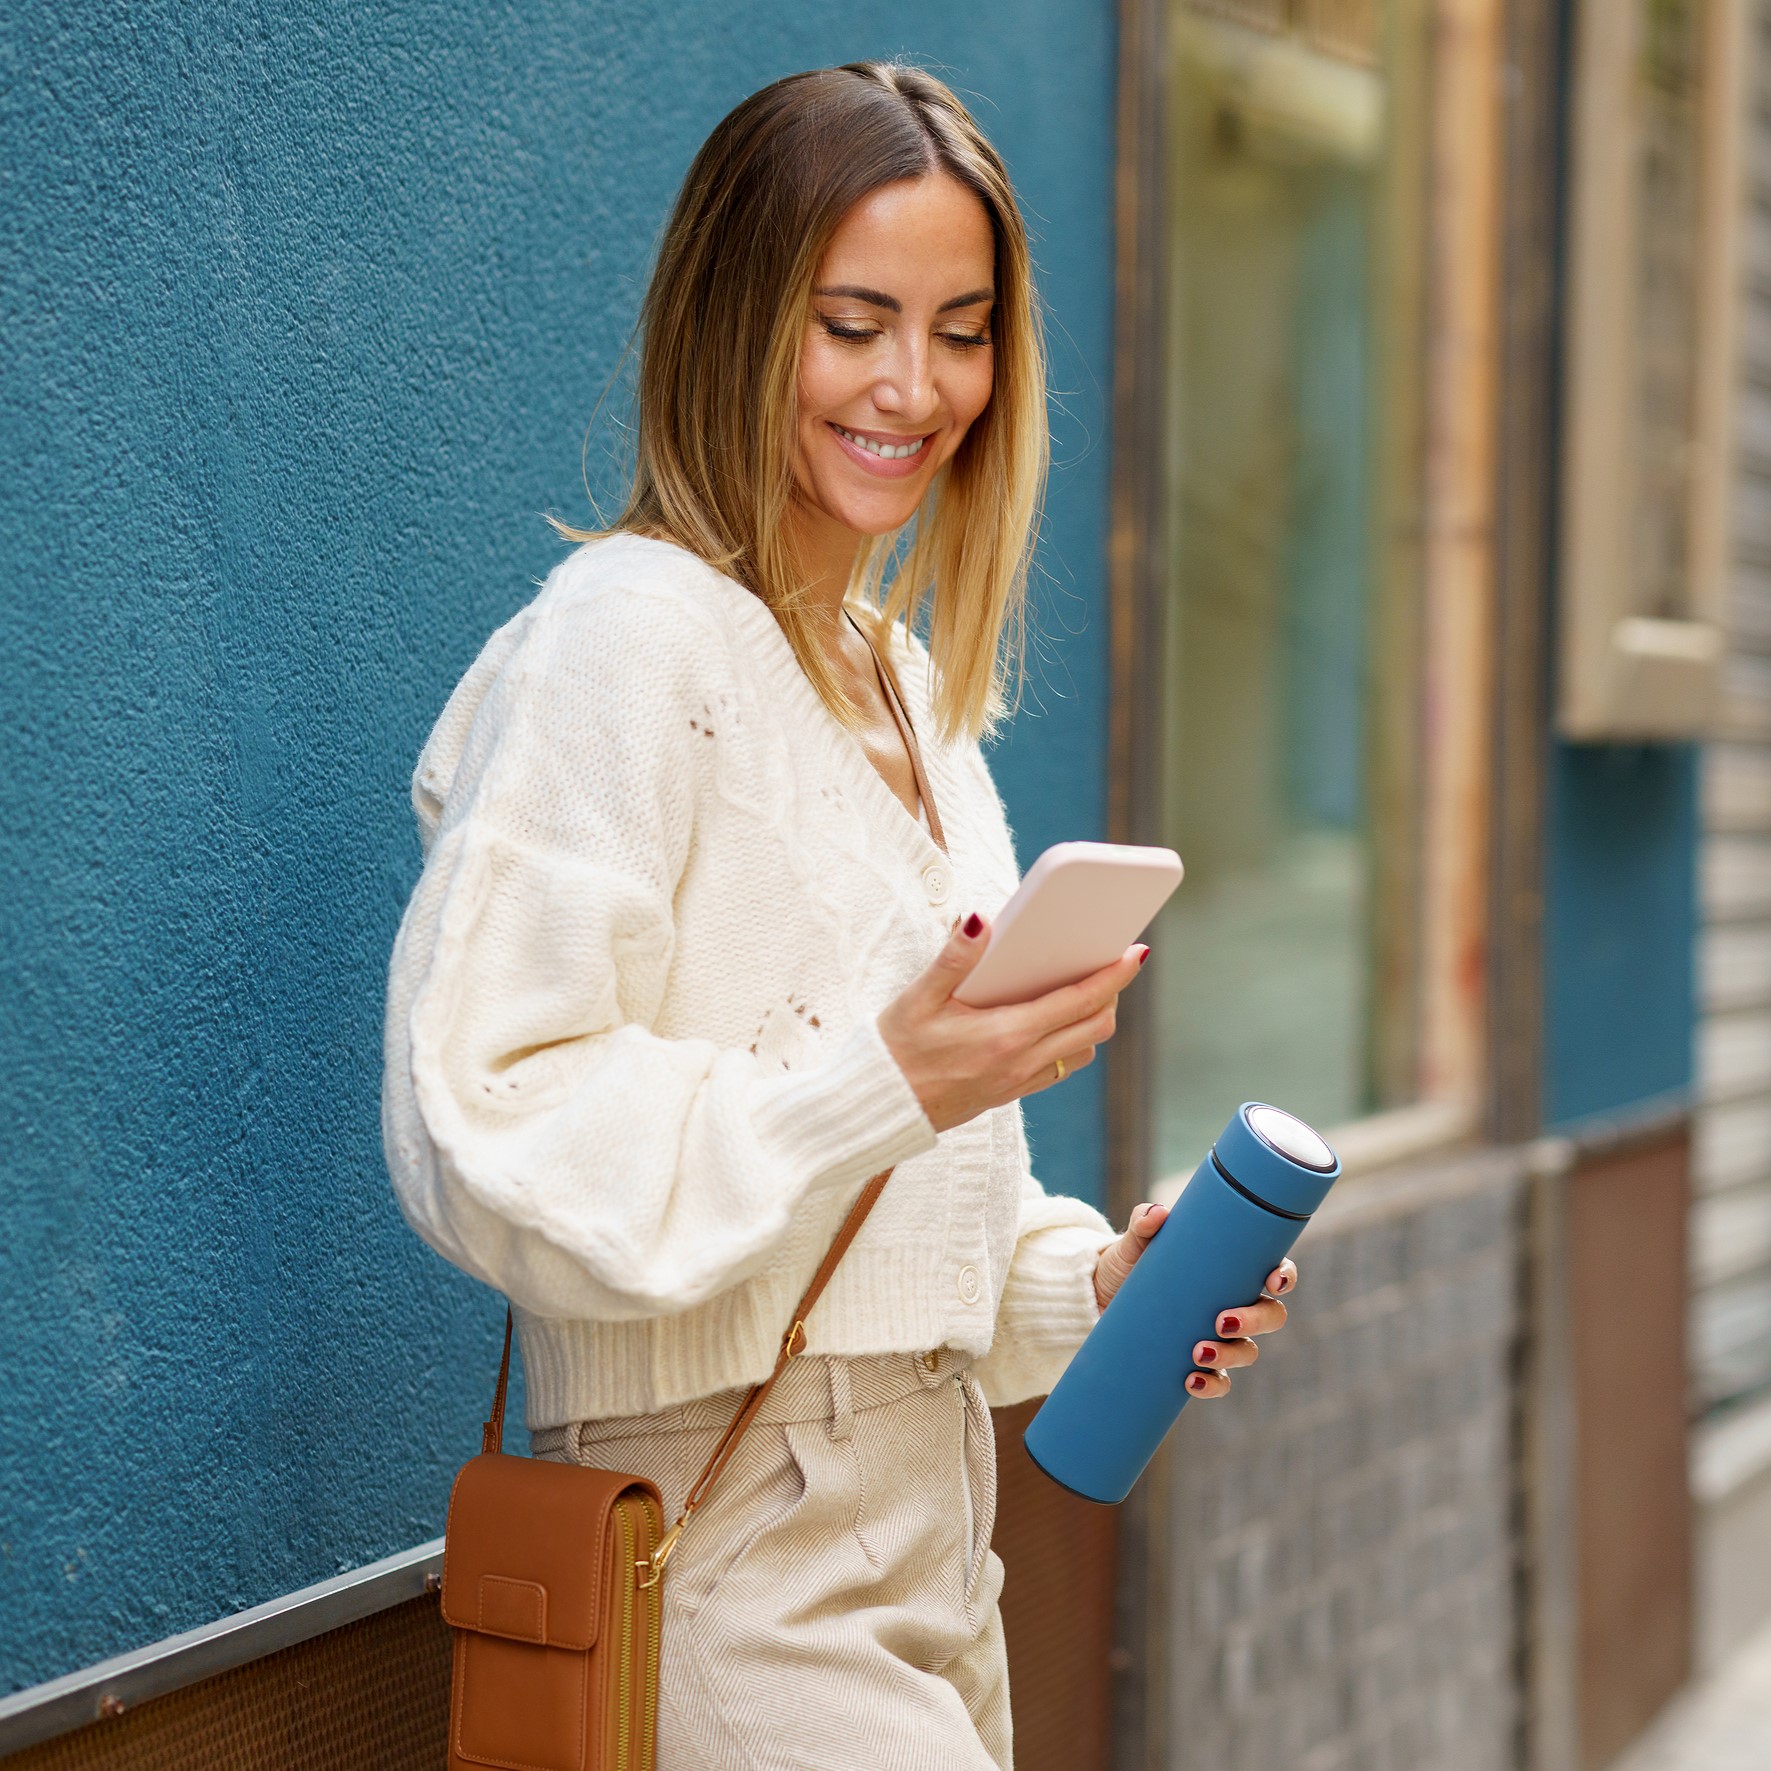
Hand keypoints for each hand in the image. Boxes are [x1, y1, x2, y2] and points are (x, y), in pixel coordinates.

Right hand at [877, 911, 1148, 1135]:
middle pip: (1094, 1028)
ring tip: (1083, 989)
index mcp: (1005, 1035)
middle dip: (1112, 995)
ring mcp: (1018, 1082)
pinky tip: (1050, 1019)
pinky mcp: (1010, 1094)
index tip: (1136, 953)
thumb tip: (982, 920)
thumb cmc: (896, 1050)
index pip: (1079, 1002)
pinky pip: (1059, 1068)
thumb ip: (954, 958)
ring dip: (1092, 1021)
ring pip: (1082, 1052)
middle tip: (1110, 964)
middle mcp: (1021, 1063)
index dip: (1115, 977)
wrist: (880, 1107)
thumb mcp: (918, 998)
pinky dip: (1070, 1041)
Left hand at [1092, 1201, 1297, 1399]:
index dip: (1284, 1277)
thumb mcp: (1135, 1242)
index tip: (1273, 1281)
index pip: (1273, 1272)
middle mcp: (1234, 1305)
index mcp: (1231, 1271)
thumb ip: (1143, 1222)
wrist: (1098, 1299)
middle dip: (1255, 1321)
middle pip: (1270, 1315)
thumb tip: (1156, 1214)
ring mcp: (1218, 1337)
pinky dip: (1212, 1385)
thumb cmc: (1128, 1263)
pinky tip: (1192, 1382)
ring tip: (1199, 1352)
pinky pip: (1219, 1382)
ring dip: (1230, 1355)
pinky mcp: (1197, 1364)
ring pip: (1247, 1351)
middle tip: (1222, 1320)